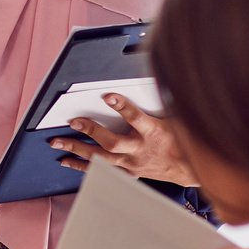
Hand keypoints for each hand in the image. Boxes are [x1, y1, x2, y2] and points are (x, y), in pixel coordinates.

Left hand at [48, 93, 195, 185]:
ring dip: (78, 150)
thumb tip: (160, 76)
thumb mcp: (179, 116)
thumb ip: (164, 101)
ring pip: (101, 159)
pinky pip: (102, 171)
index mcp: (154, 133)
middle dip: (91, 131)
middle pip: (112, 143)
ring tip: (58, 143)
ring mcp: (132, 164)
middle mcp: (140, 150)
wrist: (190, 168)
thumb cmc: (183, 139)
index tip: (108, 96)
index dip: (123, 107)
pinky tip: (67, 162)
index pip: (137, 118)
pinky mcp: (128, 172)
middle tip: (74, 122)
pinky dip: (83, 167)